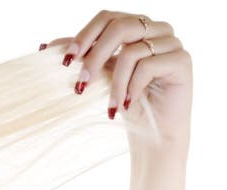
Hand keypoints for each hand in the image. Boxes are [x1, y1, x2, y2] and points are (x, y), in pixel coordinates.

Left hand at [41, 10, 191, 152]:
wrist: (152, 133)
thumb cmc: (125, 103)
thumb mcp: (98, 77)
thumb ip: (81, 57)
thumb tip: (43, 46)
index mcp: (136, 26)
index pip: (107, 18)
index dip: (84, 36)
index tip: (66, 61)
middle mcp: (156, 29)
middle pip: (120, 26)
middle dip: (95, 56)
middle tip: (81, 84)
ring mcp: (171, 42)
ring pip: (132, 50)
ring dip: (113, 83)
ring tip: (109, 106)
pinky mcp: (182, 60)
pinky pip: (148, 65)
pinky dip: (131, 87)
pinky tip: (126, 105)